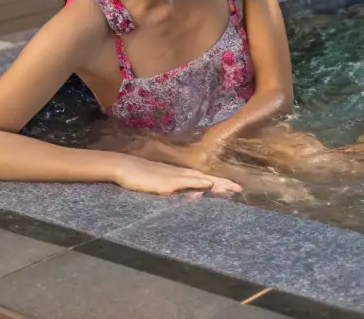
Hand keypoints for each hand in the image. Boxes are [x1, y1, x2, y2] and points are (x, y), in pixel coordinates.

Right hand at [112, 154, 241, 195]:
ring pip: (199, 179)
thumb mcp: (160, 186)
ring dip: (215, 183)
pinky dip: (197, 183)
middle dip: (222, 184)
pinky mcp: (166, 182)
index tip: (232, 188)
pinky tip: (207, 185)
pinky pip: (184, 182)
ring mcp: (173, 177)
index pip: (203, 179)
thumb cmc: (140, 177)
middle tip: (239, 189)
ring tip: (230, 188)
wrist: (124, 167)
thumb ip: (174, 189)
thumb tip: (192, 195)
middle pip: (205, 178)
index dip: (218, 183)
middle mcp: (180, 174)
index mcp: (179, 175)